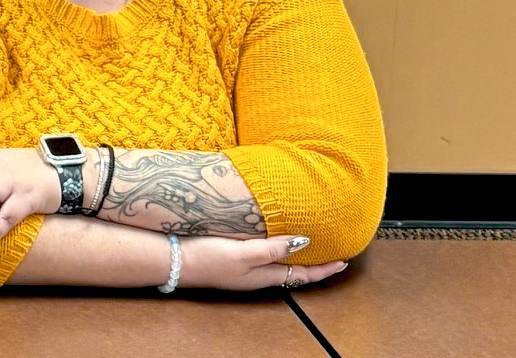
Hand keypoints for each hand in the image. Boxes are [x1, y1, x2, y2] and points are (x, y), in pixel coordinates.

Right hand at [181, 234, 348, 290]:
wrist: (171, 260)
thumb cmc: (207, 258)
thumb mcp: (244, 253)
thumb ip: (273, 249)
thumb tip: (304, 242)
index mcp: (263, 275)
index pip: (302, 274)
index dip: (324, 269)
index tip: (344, 261)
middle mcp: (256, 274)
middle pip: (292, 271)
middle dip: (312, 264)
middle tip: (330, 253)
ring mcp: (242, 268)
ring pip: (277, 264)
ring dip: (294, 257)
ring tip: (307, 245)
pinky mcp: (229, 258)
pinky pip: (261, 257)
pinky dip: (275, 250)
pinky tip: (270, 239)